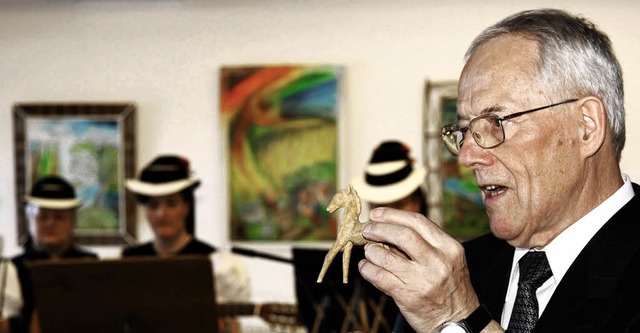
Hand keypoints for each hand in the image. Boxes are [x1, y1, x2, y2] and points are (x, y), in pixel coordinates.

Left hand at [358, 207, 479, 331]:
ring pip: (386, 256)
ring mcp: (423, 280)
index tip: (377, 214)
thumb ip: (422, 244)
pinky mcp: (408, 296)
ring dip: (371, 251)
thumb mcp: (447, 260)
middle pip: (402, 234)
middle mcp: (438, 261)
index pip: (418, 221)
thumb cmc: (449, 287)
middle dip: (379, 228)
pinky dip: (366, 269)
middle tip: (367, 229)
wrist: (458, 322)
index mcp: (449, 247)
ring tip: (368, 251)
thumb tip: (387, 228)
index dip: (393, 214)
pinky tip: (365, 267)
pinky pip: (379, 277)